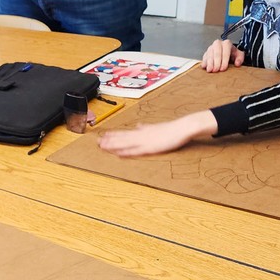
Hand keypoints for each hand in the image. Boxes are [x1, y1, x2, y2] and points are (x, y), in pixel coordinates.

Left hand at [98, 111, 217, 156]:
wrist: (182, 128)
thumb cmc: (171, 129)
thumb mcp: (156, 127)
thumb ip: (146, 127)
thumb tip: (138, 125)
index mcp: (142, 131)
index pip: (124, 133)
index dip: (113, 135)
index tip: (102, 135)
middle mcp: (141, 135)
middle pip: (122, 138)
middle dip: (109, 140)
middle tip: (96, 142)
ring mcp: (145, 141)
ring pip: (125, 144)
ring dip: (113, 146)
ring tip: (102, 147)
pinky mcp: (151, 148)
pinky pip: (136, 151)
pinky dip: (126, 152)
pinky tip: (118, 154)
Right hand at [201, 38, 244, 72]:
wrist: (226, 52)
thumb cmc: (232, 54)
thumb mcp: (239, 55)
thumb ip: (240, 58)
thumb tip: (237, 64)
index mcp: (227, 43)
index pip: (225, 51)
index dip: (224, 61)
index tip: (223, 68)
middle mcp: (218, 44)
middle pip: (216, 53)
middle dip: (216, 62)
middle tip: (216, 70)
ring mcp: (211, 48)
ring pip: (209, 55)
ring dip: (209, 63)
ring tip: (210, 70)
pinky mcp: (206, 53)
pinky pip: (204, 57)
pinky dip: (204, 62)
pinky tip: (204, 67)